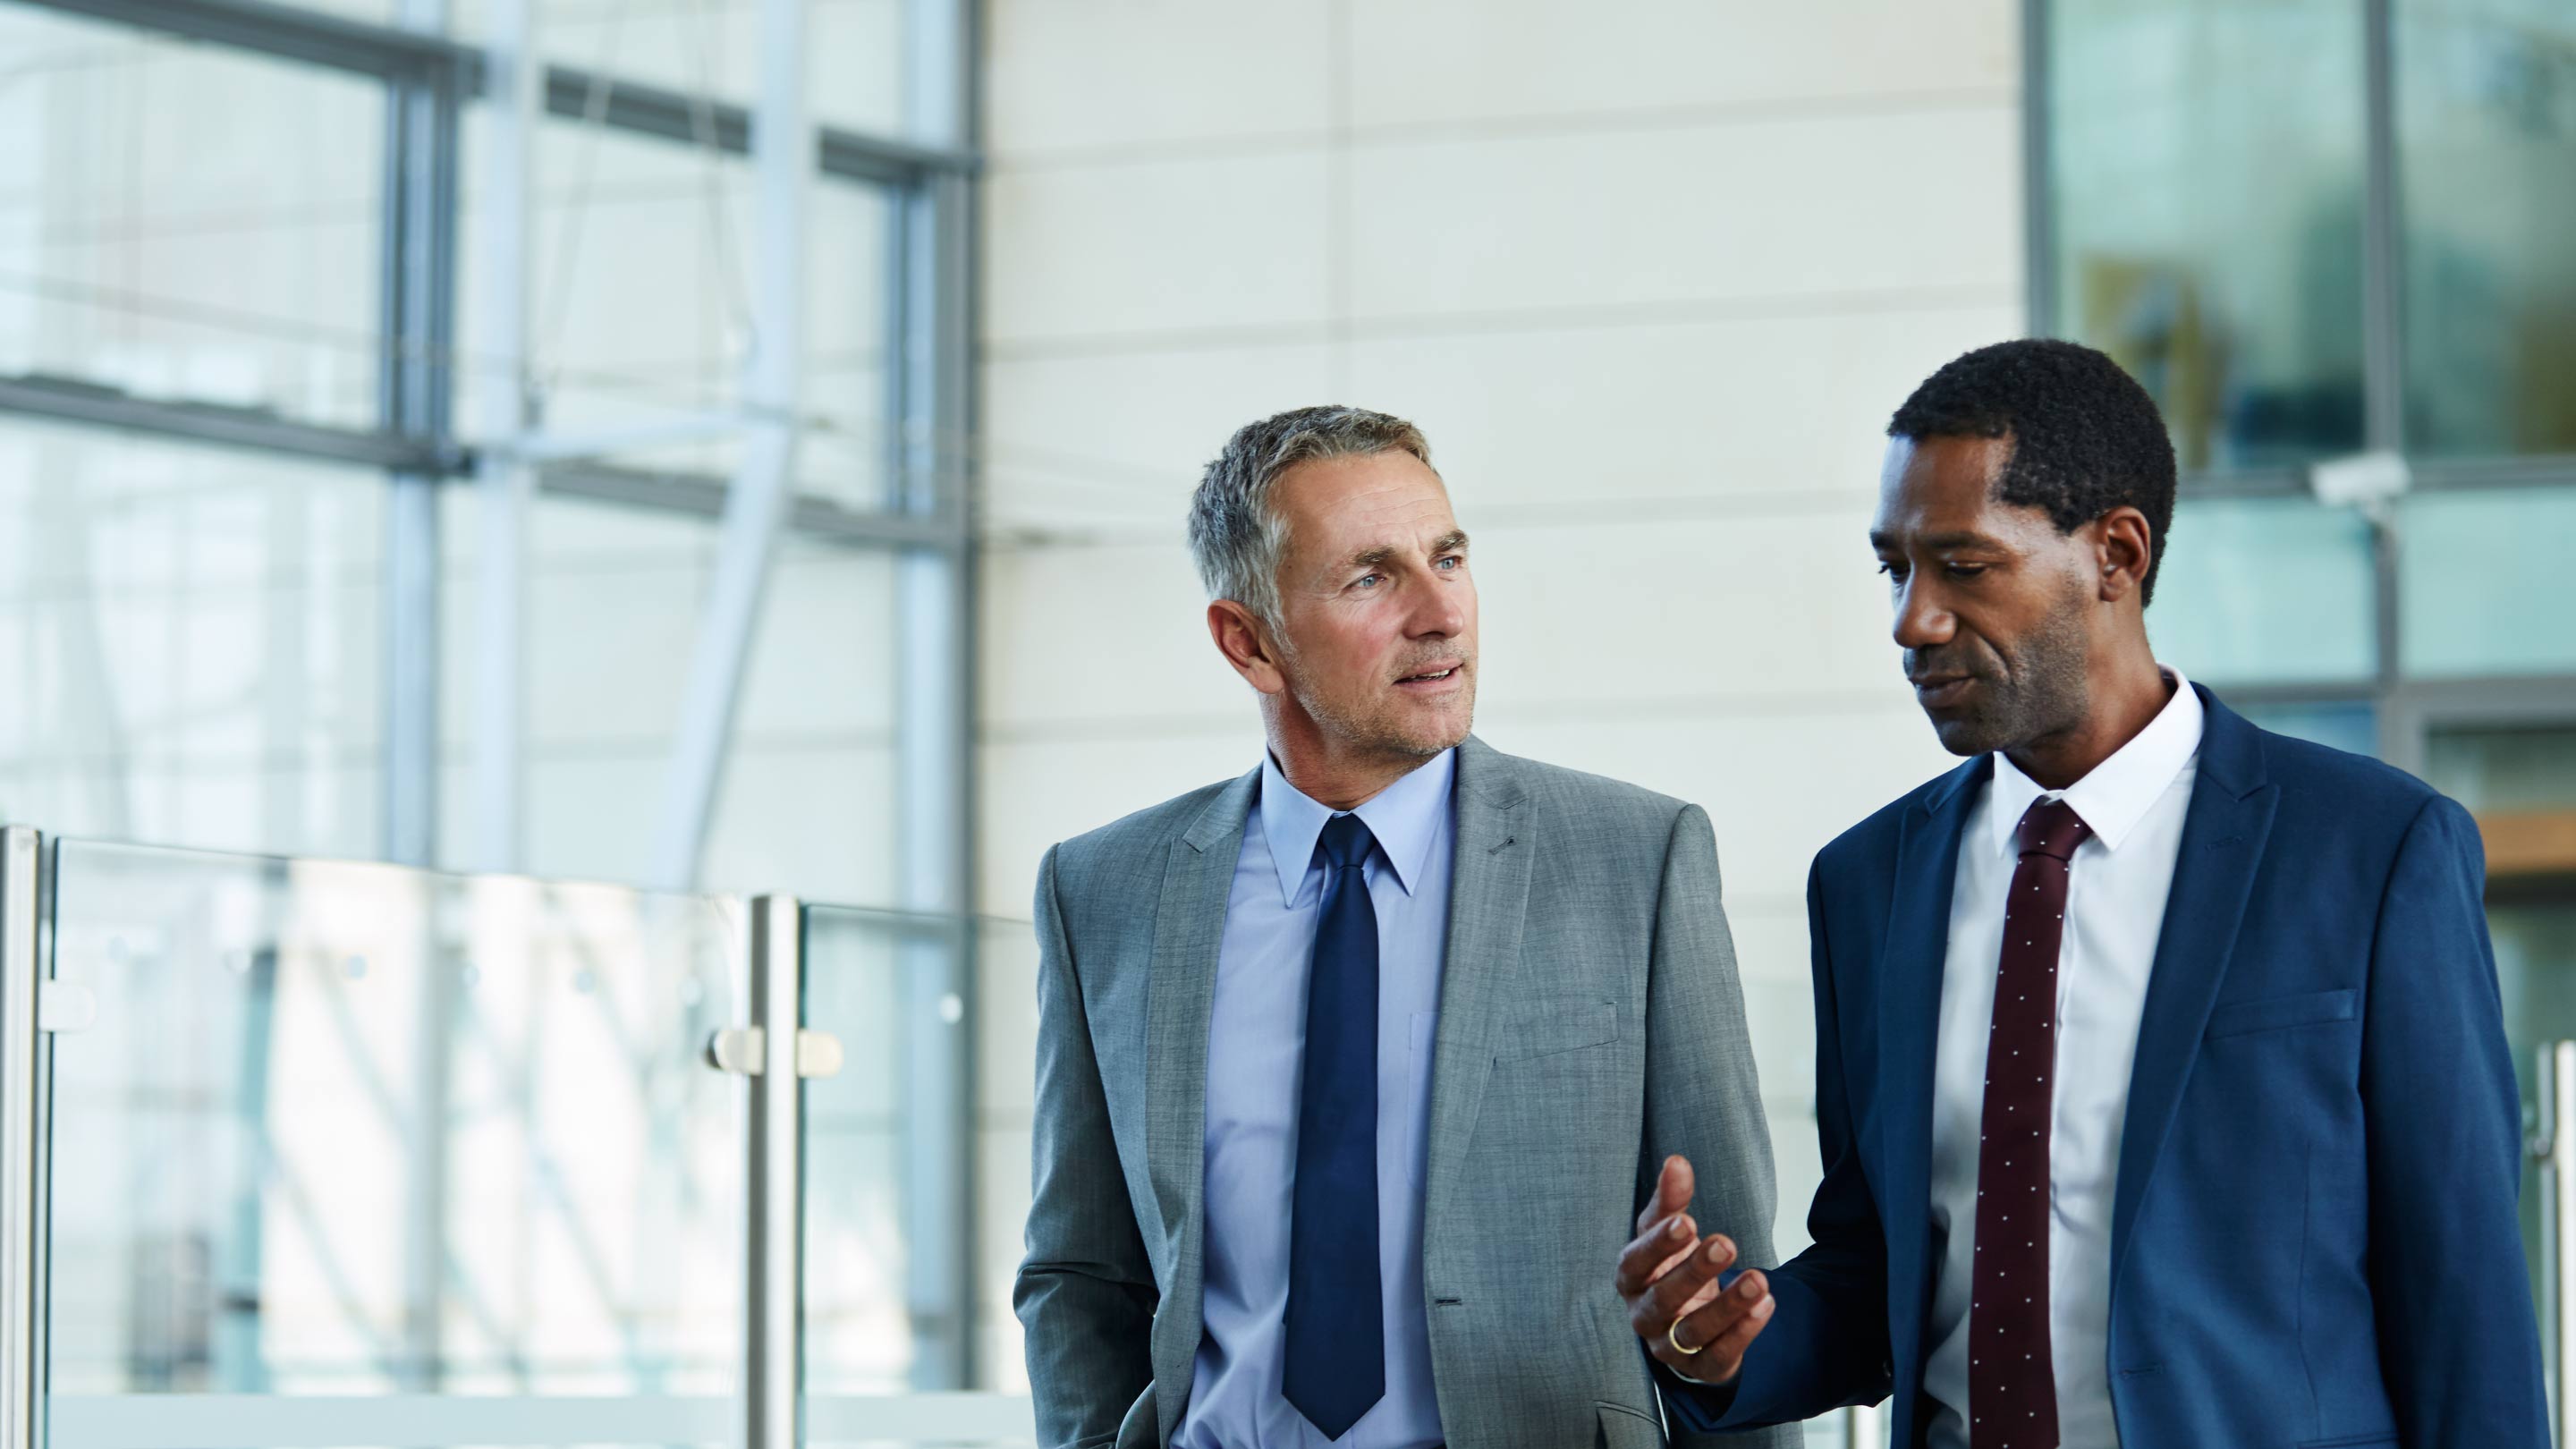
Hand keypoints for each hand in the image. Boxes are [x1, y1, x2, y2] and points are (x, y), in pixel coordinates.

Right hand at [1617, 1154, 1774, 1384]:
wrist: (1684, 1318)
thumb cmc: (1669, 1265)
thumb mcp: (1668, 1232)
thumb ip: (1671, 1200)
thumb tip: (1677, 1161)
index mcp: (1631, 1277)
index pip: (1635, 1262)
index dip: (1658, 1245)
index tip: (1687, 1222)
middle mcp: (1643, 1314)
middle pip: (1663, 1298)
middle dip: (1694, 1272)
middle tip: (1725, 1243)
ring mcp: (1669, 1346)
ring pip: (1692, 1332)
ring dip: (1727, 1307)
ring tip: (1759, 1280)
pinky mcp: (1699, 1368)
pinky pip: (1719, 1356)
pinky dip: (1743, 1333)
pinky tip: (1766, 1305)